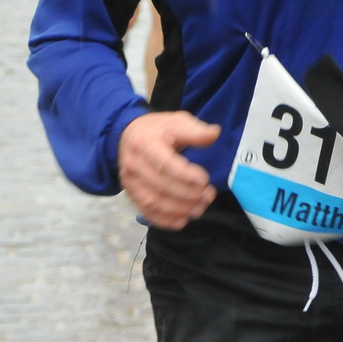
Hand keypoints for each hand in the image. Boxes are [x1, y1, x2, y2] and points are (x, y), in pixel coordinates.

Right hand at [117, 112, 220, 229]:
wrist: (128, 135)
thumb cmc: (157, 129)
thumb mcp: (176, 121)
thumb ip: (195, 130)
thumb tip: (214, 133)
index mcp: (145, 143)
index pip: (164, 164)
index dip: (185, 175)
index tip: (205, 180)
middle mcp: (133, 165)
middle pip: (160, 186)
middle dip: (187, 194)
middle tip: (209, 195)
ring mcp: (130, 182)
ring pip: (153, 202)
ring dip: (179, 209)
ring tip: (200, 208)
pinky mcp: (131, 195)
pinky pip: (146, 212)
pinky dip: (164, 220)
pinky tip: (182, 220)